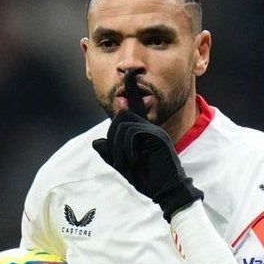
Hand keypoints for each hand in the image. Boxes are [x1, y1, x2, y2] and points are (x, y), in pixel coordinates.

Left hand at [92, 73, 203, 220]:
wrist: (166, 190)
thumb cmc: (148, 179)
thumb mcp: (124, 166)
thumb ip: (111, 154)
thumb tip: (96, 141)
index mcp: (143, 130)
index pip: (134, 106)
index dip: (131, 89)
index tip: (128, 73)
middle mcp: (150, 126)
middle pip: (122, 116)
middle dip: (113, 137)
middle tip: (119, 160)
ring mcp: (155, 130)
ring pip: (125, 124)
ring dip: (118, 145)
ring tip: (126, 162)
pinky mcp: (158, 137)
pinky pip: (133, 133)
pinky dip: (126, 148)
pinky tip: (133, 161)